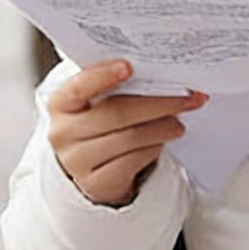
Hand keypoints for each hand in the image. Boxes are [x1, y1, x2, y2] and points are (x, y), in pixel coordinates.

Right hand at [48, 60, 206, 206]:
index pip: (79, 87)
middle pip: (116, 113)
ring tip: (179, 122)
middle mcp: (63, 132)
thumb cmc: (99, 124)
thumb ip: (115, 87)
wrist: (90, 167)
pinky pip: (133, 161)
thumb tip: (157, 73)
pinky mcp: (96, 183)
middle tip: (187, 98)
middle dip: (157, 104)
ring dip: (162, 127)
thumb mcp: (96, 103)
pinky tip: (163, 140)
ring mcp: (77, 161)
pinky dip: (154, 147)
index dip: (103, 76)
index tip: (129, 66)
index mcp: (61, 103)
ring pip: (129, 138)